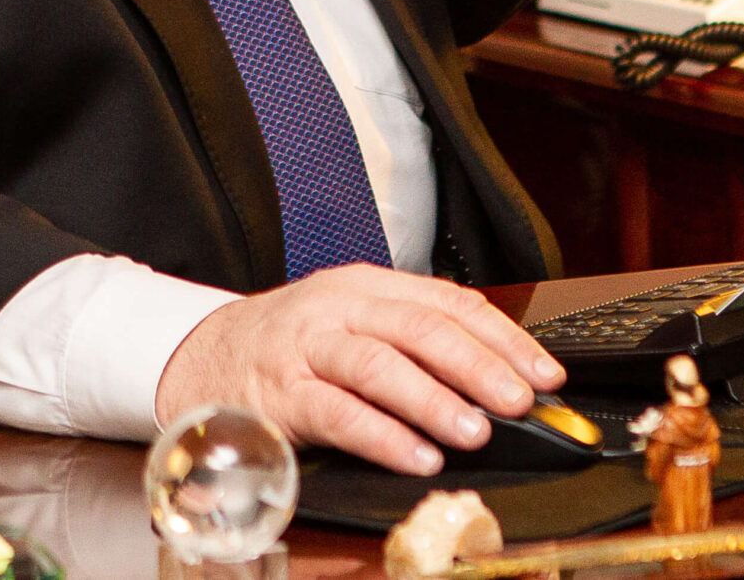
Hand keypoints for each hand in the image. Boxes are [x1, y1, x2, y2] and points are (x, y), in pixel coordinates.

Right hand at [154, 264, 565, 474]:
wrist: (200, 357)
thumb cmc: (290, 346)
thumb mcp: (352, 323)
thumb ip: (413, 341)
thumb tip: (496, 377)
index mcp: (366, 287)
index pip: (448, 302)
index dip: (502, 337)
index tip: (544, 373)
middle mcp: (338, 310)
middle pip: (420, 328)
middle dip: (479, 366)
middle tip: (520, 400)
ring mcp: (305, 350)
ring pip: (380, 365)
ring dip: (435, 400)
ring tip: (476, 429)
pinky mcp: (280, 396)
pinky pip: (338, 414)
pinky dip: (383, 436)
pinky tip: (417, 455)